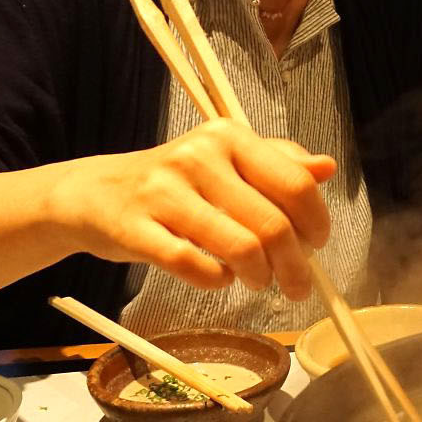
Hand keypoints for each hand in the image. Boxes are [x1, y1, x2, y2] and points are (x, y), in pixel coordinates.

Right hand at [48, 118, 334, 297]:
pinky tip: (218, 277)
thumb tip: (327, 167)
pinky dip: (217, 281)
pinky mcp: (137, 229)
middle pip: (272, 224)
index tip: (317, 246)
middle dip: (294, 265)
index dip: (316, 222)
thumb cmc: (175, 182)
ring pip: (241, 249)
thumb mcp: (226, 160)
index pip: (295, 182)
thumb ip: (278, 163)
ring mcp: (165, 192)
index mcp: (228, 136)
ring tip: (256, 281)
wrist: (94, 193)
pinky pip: (195, 267)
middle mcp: (199, 156)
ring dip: (258, 276)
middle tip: (296, 285)